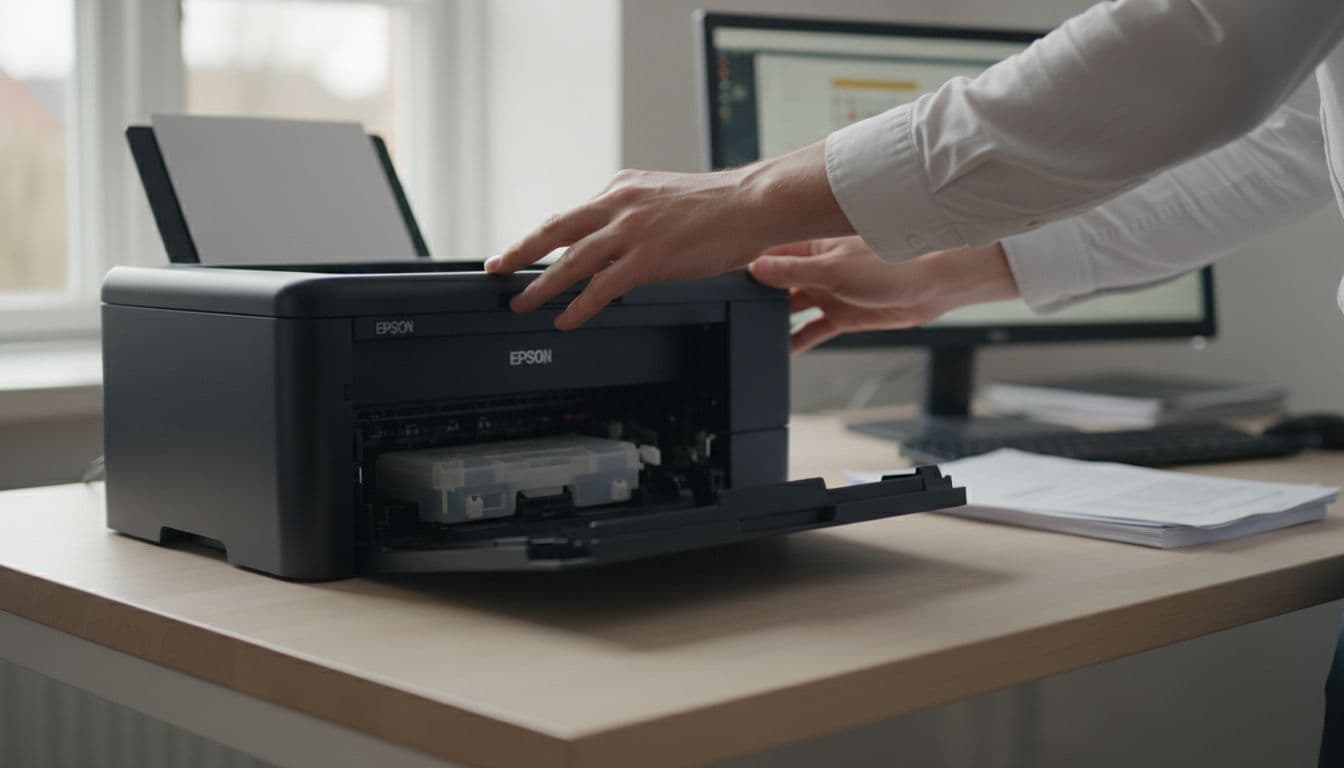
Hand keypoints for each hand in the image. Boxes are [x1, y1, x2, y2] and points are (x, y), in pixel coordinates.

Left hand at [484, 142, 852, 329]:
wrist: (753, 203)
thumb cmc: (720, 205)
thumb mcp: (665, 196)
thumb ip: (637, 213)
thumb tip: (618, 235)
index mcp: (622, 188)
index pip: (572, 214)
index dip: (544, 236)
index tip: (524, 250)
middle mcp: (619, 204)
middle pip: (555, 229)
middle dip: (520, 251)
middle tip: (496, 268)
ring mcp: (631, 230)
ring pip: (571, 261)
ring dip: (541, 286)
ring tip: (521, 304)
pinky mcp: (647, 257)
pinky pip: (601, 287)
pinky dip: (578, 305)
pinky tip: (565, 319)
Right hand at [749, 238, 1018, 352]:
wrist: (934, 285)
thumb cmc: (895, 261)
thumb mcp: (834, 267)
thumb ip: (794, 270)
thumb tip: (756, 269)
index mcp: (813, 243)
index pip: (768, 250)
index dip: (745, 259)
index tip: (717, 268)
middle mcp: (816, 265)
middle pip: (774, 279)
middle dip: (755, 290)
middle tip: (726, 303)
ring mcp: (828, 290)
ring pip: (790, 306)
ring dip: (773, 317)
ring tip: (748, 328)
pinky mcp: (841, 314)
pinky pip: (811, 330)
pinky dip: (797, 341)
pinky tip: (780, 351)